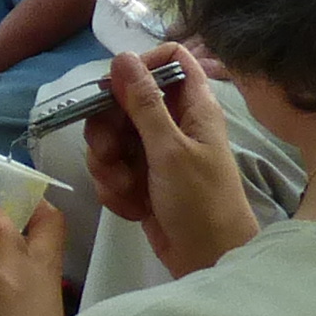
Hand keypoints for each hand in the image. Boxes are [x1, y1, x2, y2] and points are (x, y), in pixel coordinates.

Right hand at [96, 48, 251, 276]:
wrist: (207, 259)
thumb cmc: (200, 201)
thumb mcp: (170, 150)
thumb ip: (144, 103)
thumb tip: (122, 55)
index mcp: (192, 106)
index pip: (169, 59)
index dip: (140, 67)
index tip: (116, 89)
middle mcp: (173, 123)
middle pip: (125, 100)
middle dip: (108, 128)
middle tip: (109, 152)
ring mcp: (155, 152)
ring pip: (112, 137)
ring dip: (108, 164)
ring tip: (124, 188)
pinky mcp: (141, 180)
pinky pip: (112, 169)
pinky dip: (115, 188)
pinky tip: (132, 206)